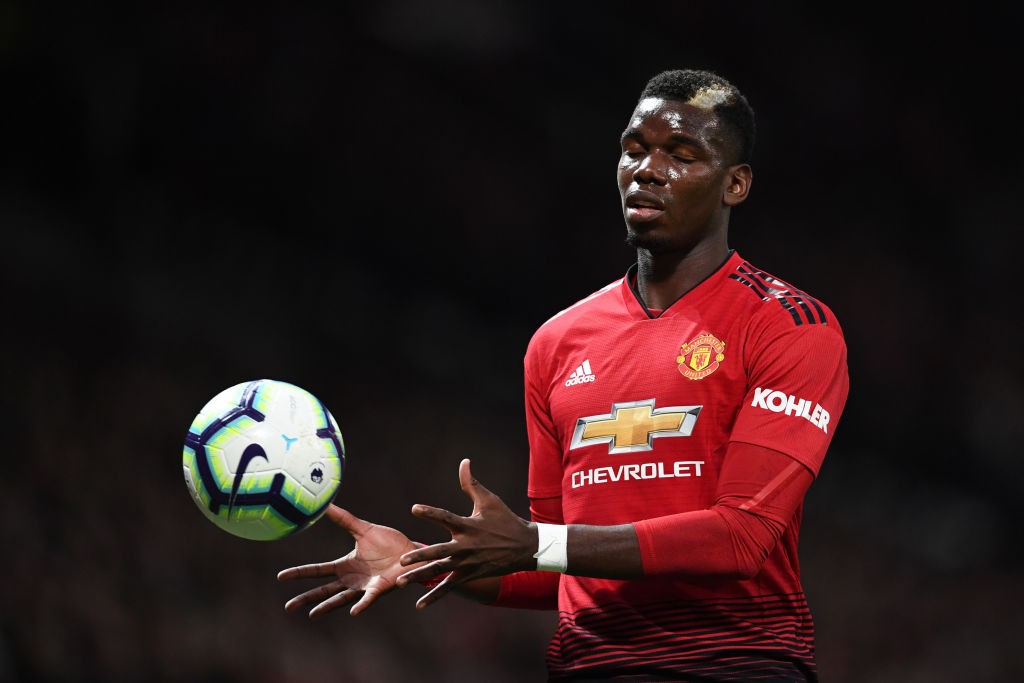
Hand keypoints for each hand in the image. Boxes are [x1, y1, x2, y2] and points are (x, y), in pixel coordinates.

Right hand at [277, 505, 420, 617]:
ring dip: (327, 606)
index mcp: (346, 565)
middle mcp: (352, 579)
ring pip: (342, 598)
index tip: (281, 577)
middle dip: (306, 598)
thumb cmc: (389, 543)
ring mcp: (365, 586)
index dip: (300, 573)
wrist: (411, 552)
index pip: (318, 571)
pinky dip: (362, 604)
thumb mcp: (363, 529)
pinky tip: (354, 611)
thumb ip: (345, 519)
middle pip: (324, 590)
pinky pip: (369, 598)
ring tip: (313, 614)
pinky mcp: (380, 588)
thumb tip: (326, 505)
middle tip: (288, 607)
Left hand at [396, 458, 536, 608]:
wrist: (525, 547)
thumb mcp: (489, 500)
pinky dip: (435, 596)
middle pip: (439, 552)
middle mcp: (465, 546)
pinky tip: (420, 605)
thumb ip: (471, 483)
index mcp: (468, 526)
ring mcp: (467, 563)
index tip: (414, 509)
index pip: (446, 518)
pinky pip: (449, 587)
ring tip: (402, 581)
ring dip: (421, 577)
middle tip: (402, 560)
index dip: (430, 513)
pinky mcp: (470, 575)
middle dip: (420, 555)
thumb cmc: (505, 520)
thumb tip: (464, 461)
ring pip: (440, 571)